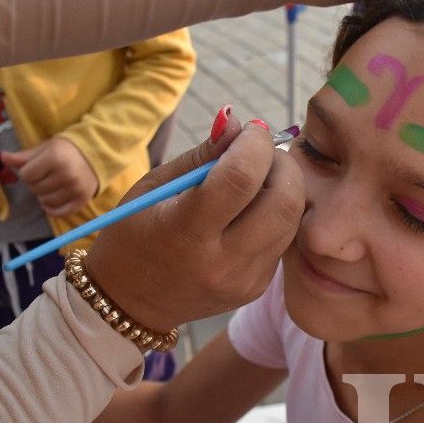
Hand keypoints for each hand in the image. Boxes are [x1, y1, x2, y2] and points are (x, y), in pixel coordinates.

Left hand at [0, 136, 98, 216]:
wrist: (96, 154)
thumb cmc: (66, 150)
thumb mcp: (45, 148)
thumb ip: (23, 156)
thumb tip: (1, 157)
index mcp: (55, 157)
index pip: (26, 175)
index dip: (28, 172)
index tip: (37, 168)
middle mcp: (66, 174)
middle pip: (35, 189)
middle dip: (36, 184)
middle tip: (45, 176)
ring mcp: (75, 189)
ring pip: (45, 202)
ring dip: (43, 196)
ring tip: (51, 186)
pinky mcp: (82, 200)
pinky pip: (59, 212)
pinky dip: (52, 209)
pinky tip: (52, 200)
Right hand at [85, 114, 303, 333]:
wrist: (130, 302)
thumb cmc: (136, 232)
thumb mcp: (155, 187)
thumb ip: (202, 154)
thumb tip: (238, 121)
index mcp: (186, 233)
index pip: (241, 179)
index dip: (256, 145)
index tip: (251, 130)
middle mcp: (221, 262)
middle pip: (284, 202)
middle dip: (282, 164)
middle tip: (263, 153)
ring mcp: (243, 280)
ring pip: (292, 220)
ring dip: (285, 187)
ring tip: (258, 177)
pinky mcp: (256, 288)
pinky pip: (283, 240)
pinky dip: (276, 214)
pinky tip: (252, 209)